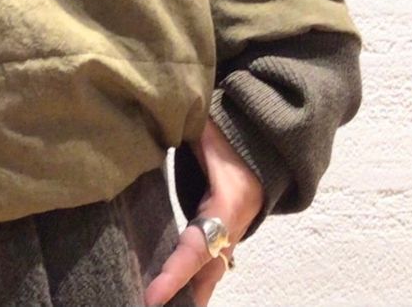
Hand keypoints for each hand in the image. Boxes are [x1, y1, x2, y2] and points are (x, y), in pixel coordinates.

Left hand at [144, 116, 262, 306]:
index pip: (196, 247)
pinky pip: (209, 260)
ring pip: (211, 270)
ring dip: (191, 292)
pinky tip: (174, 291)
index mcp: (228, 203)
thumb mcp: (204, 129)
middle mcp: (233, 226)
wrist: (266, 139)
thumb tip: (145, 122)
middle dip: (186, 295)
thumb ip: (176, 129)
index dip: (174, 273)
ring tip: (160, 306)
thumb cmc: (230, 132)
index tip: (151, 296)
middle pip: (208, 271)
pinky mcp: (226, 230)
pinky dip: (194, 278)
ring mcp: (232, 231)